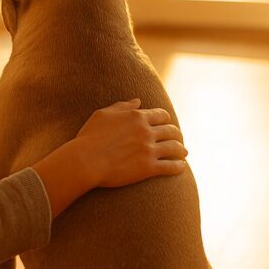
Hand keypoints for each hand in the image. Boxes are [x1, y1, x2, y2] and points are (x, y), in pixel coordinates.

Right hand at [30, 98, 187, 217]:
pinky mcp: (148, 168)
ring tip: (183, 153)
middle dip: (177, 135)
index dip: (166, 120)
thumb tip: (138, 101)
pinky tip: (181, 167)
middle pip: (171, 131)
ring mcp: (149, 150)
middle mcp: (146, 131)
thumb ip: (122, 106)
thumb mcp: (103, 115)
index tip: (166, 124)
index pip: (161, 115)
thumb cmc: (90, 137)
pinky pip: (170, 166)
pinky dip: (178, 166)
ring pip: (175, 148)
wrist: (86, 161)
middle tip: (178, 139)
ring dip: (181, 150)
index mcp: (137, 117)